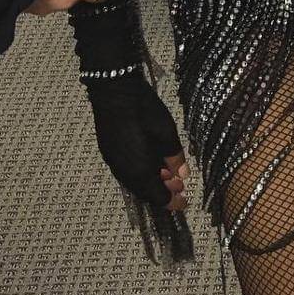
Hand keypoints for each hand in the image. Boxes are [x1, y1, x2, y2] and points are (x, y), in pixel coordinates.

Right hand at [87, 75, 189, 211]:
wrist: (114, 91)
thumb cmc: (144, 110)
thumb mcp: (166, 131)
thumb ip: (174, 156)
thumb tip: (183, 175)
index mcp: (139, 170)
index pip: (157, 197)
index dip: (172, 202)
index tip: (184, 203)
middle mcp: (124, 172)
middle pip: (145, 192)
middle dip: (163, 191)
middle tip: (179, 186)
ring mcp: (113, 162)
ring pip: (135, 182)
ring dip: (152, 181)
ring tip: (168, 173)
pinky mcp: (109, 152)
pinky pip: (127, 172)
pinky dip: (141, 173)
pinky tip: (150, 162)